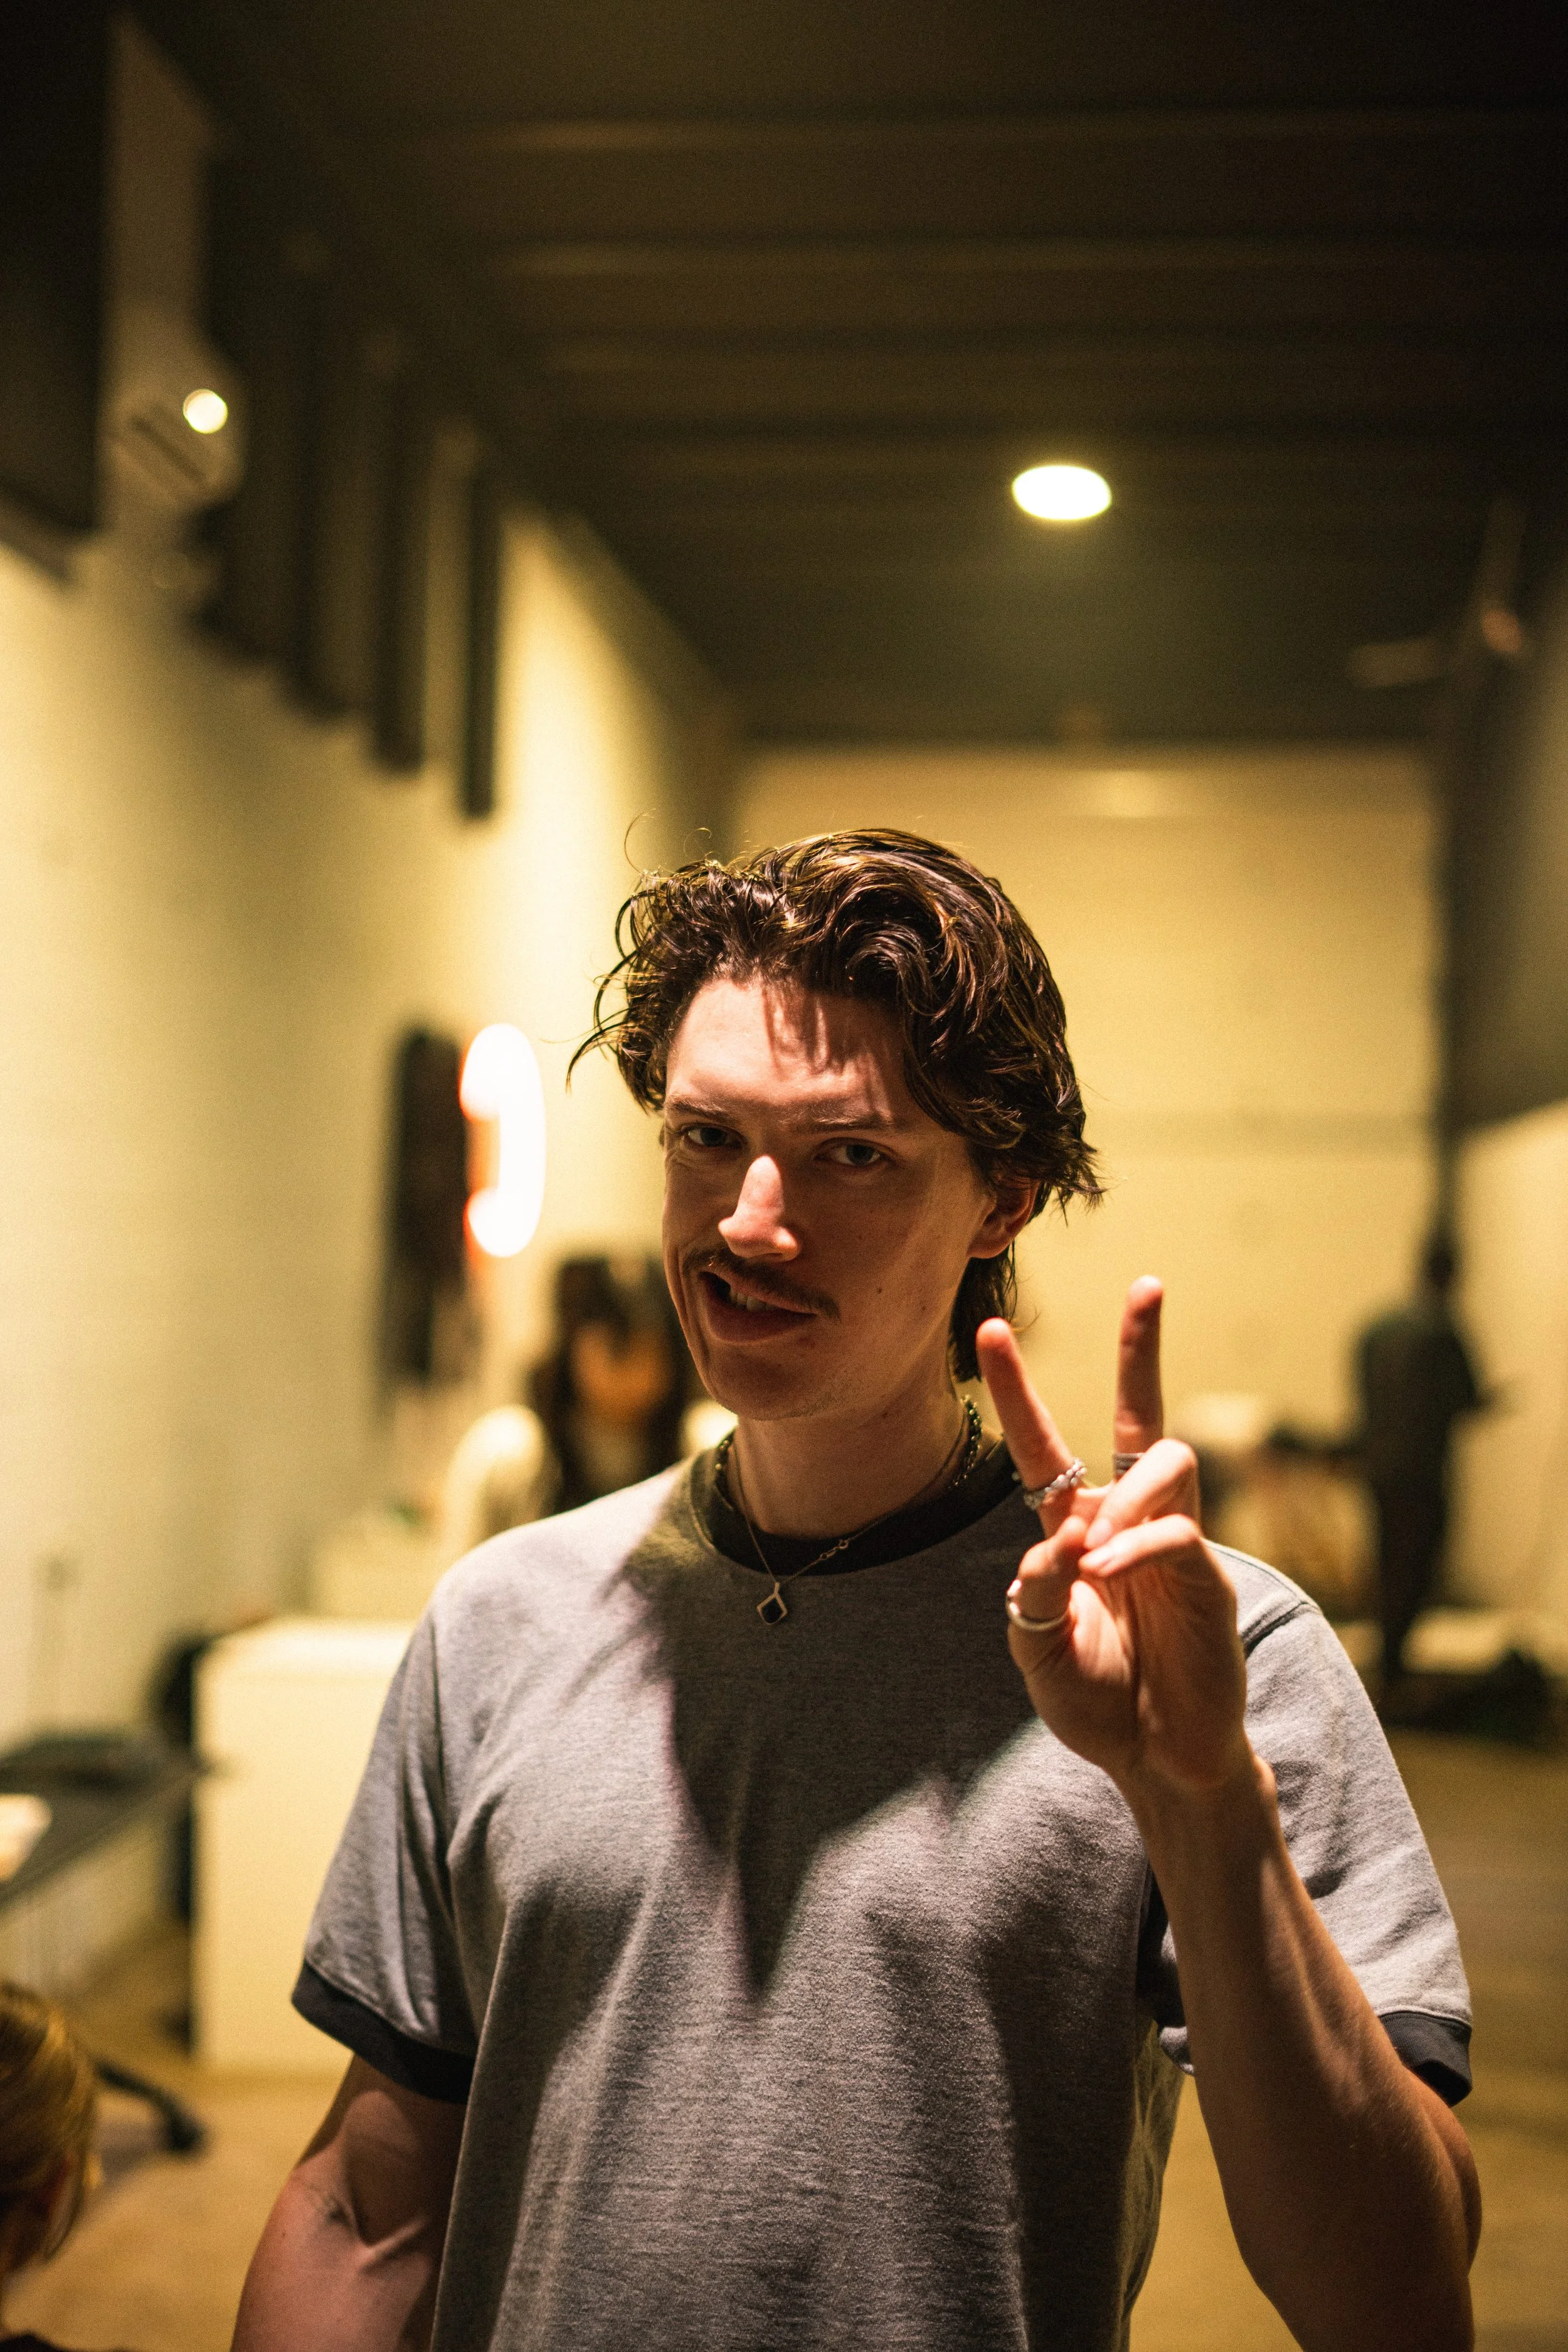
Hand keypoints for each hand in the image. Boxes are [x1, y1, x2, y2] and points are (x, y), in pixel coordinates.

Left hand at [975, 1280, 1250, 1801]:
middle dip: (1144, 1350)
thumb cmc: (1098, 1702)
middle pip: (1139, 1417)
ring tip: (1094, 1557)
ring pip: (1167, 1463)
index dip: (1017, 1389)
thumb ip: (1035, 1595)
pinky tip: (1110, 1573)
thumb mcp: (1038, 1649)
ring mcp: (1174, 1544)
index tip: (991, 1329)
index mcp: (1076, 1531)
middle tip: (1148, 1283)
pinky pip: (1178, 1531)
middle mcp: (1127, 1522)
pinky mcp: (1209, 1578)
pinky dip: (1137, 1546)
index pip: (1045, 1445)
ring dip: (1123, 1500)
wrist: (1158, 1762)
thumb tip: (1061, 1541)